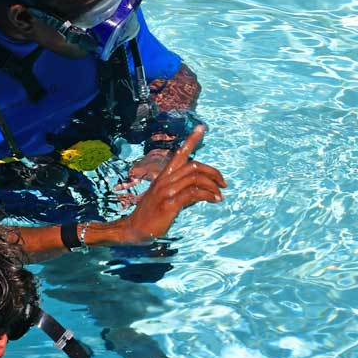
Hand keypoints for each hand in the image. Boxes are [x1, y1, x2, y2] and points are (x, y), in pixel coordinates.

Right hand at [114, 125, 225, 243]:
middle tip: (224, 183)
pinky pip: (194, 193)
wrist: (133, 229)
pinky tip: (215, 200)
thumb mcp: (167, 198)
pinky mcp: (169, 204)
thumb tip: (202, 192)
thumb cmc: (151, 215)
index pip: (179, 153)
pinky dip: (208, 195)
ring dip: (213, 185)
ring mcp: (166, 191)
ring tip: (220, 195)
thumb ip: (183, 192)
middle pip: (194, 165)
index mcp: (164, 176)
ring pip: (195, 178)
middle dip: (213, 172)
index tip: (202, 127)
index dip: (191, 140)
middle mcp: (165, 180)